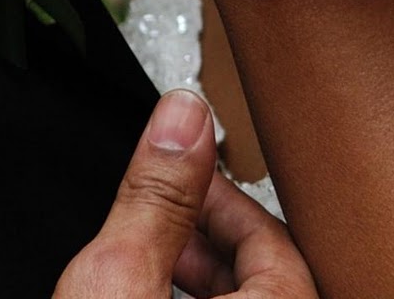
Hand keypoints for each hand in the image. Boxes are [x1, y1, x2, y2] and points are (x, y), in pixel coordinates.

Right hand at [54, 88, 317, 297]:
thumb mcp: (120, 279)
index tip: (181, 169)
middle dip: (205, 237)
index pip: (273, 235)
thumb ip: (156, 193)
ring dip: (199, 283)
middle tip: (160, 211)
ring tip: (148, 258)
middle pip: (264, 275)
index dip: (218, 194)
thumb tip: (183, 113)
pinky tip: (152, 298)